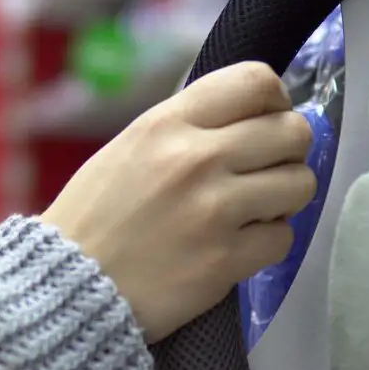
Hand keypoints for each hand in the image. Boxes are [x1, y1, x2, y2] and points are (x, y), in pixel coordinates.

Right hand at [42, 62, 315, 342]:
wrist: (68, 288)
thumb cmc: (94, 219)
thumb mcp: (130, 148)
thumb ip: (187, 129)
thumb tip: (249, 120)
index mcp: (168, 123)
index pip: (256, 81)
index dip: (276, 101)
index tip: (269, 121)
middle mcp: (197, 159)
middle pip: (292, 132)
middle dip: (290, 152)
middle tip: (269, 170)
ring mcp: (214, 210)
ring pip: (300, 184)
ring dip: (286, 197)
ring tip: (258, 209)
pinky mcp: (225, 260)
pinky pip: (284, 238)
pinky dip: (269, 242)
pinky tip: (241, 244)